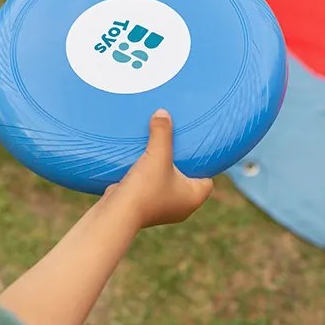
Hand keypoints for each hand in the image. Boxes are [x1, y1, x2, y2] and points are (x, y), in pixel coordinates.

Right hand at [105, 109, 213, 227]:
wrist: (117, 212)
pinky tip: (142, 163)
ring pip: (169, 183)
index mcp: (194, 197)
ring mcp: (165, 208)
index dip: (202, 162)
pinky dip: (150, 177)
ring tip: (157, 150)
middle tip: (175, 143)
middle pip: (188, 178)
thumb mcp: (157, 155)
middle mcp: (183, 206)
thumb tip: (163, 112)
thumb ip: (162, 133)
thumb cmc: (145, 187)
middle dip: (181, 162)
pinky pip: (154, 187)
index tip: (193, 146)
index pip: (207, 177)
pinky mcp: (148, 207)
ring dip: (163, 169)